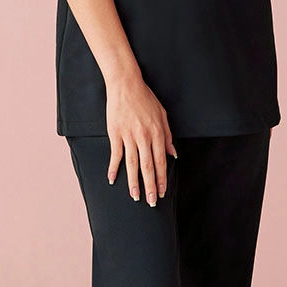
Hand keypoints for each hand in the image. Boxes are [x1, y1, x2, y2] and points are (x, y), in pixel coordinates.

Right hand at [105, 73, 176, 206]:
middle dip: (150, 186)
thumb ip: (168, 136)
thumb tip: (173, 155)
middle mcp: (144, 137)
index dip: (162, 178)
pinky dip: (113, 168)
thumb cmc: (145, 98)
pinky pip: (115, 154)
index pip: (161, 161)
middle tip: (150, 201)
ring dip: (134, 182)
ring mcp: (128, 136)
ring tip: (135, 196)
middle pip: (148, 167)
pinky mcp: (115, 133)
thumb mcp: (162, 115)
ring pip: (132, 164)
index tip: (161, 191)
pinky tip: (112, 179)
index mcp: (157, 133)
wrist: (125, 84)